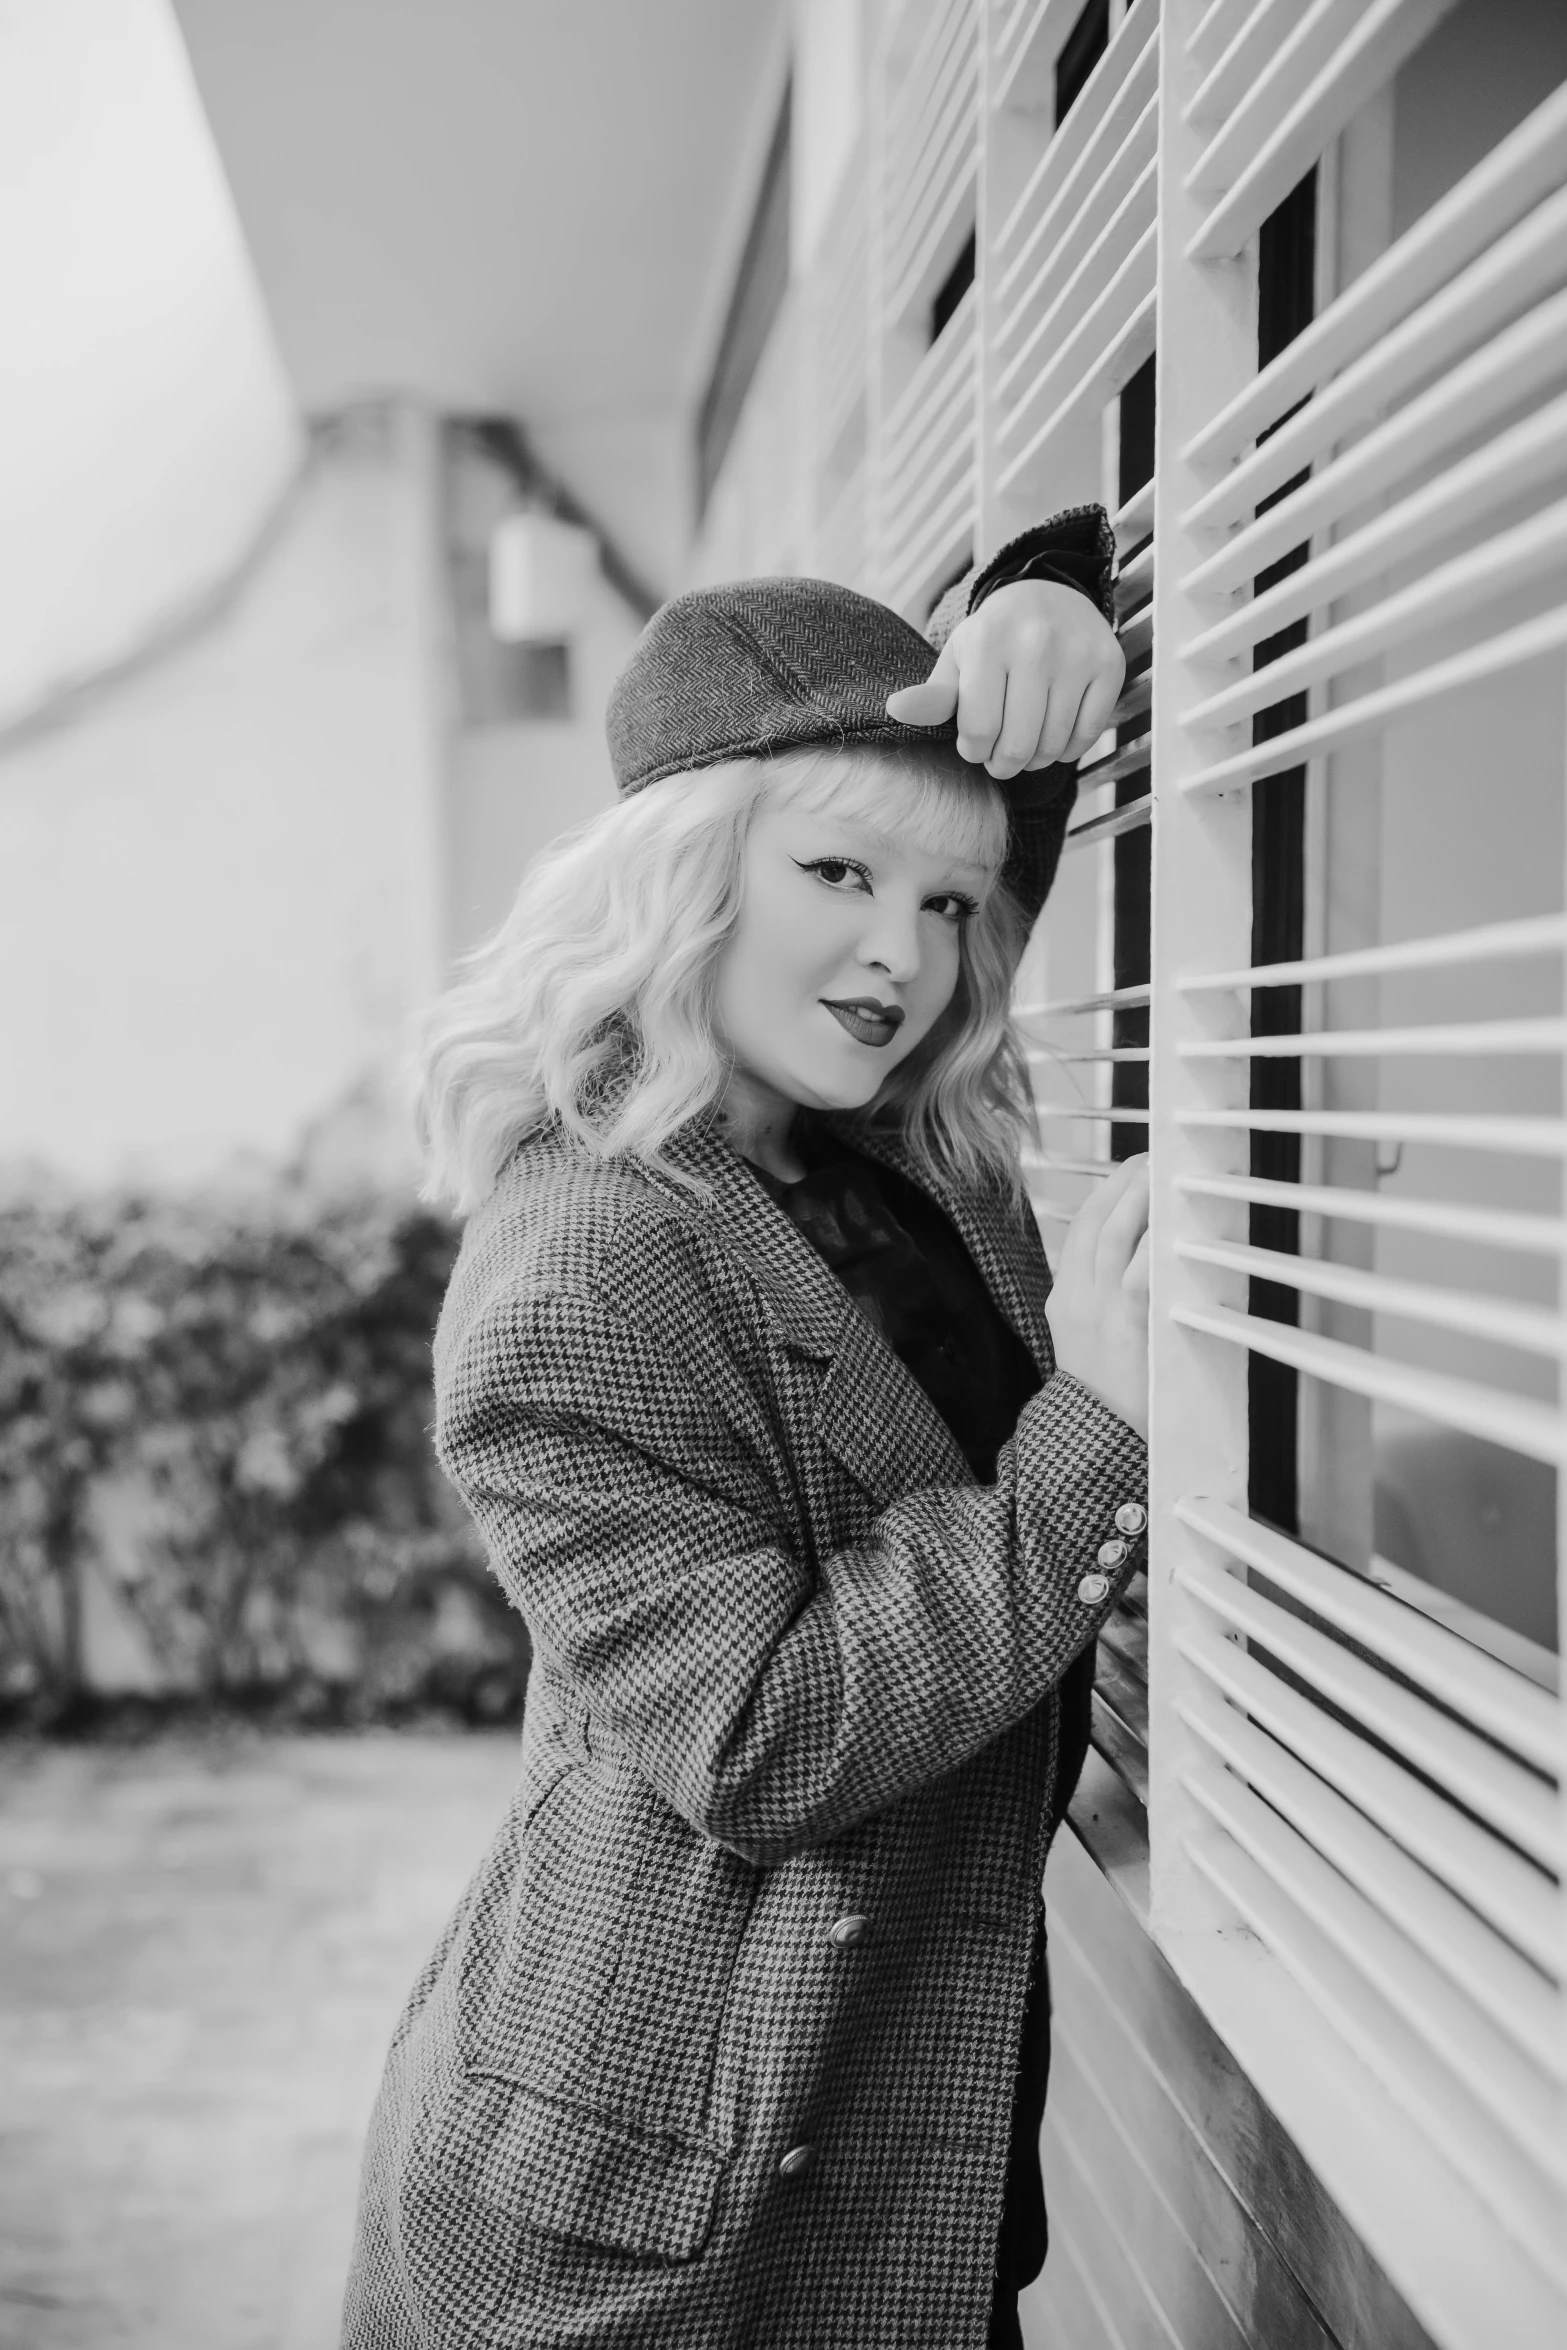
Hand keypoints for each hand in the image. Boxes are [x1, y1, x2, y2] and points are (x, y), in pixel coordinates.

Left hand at [884, 579, 1124, 778]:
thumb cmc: (994, 639)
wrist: (1048, 595)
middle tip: (998, 755)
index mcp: (989, 643)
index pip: (978, 732)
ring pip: (1052, 746)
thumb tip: (894, 711)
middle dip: (1002, 764)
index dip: (973, 751)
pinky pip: (1086, 737)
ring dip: (1034, 759)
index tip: (974, 744)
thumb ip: (932, 696)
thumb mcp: (959, 661)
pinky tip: (1054, 732)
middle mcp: (1036, 645)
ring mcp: (1077, 655)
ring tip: (1024, 742)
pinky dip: (1067, 749)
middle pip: (1016, 746)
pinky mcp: (1109, 666)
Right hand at [1044, 1156, 1149, 1440]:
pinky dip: (1152, 1240)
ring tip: (1159, 1173)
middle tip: (1149, 1159)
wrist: (1091, 1447)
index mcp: (1064, 1301)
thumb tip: (1152, 1269)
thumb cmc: (1106, 1402)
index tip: (1128, 1173)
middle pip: (1092, 1222)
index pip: (1079, 1231)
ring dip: (1137, 1198)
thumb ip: (1112, 1306)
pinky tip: (1169, 1220)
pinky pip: (1138, 1272)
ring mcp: (1096, 1312)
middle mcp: (1074, 1300)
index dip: (1104, 1195)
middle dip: (1121, 1183)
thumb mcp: (1092, 1345)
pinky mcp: (1125, 1328)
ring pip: (1111, 1235)